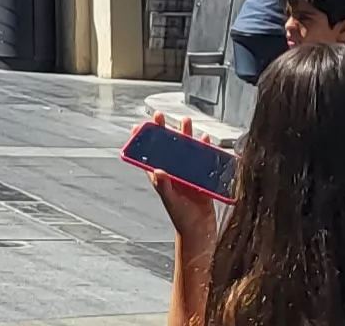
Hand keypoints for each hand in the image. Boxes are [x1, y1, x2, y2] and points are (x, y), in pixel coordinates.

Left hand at [145, 118, 221, 238]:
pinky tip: (205, 139)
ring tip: (185, 121)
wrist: (201, 230)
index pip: (149, 155)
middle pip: (167, 147)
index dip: (143, 141)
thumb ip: (164, 186)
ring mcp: (187, 174)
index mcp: (161, 177)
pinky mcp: (201, 177)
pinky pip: (203, 159)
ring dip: (185, 136)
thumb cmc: (182, 218)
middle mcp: (173, 172)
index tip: (138, 125)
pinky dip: (204, 148)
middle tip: (160, 115)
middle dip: (164, 131)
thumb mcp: (170, 201)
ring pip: (185, 150)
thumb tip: (157, 171)